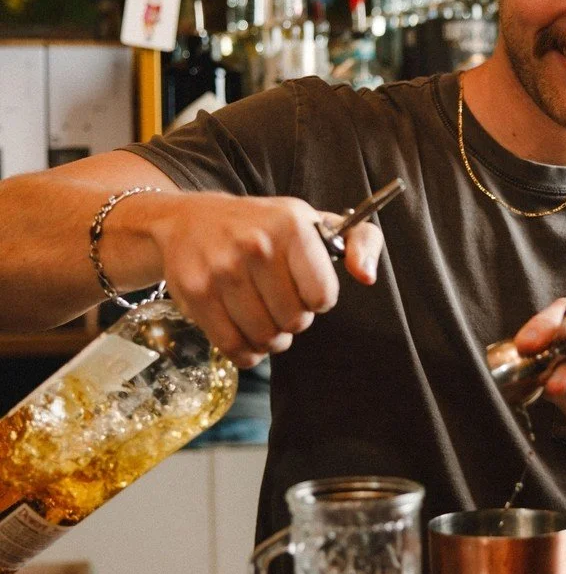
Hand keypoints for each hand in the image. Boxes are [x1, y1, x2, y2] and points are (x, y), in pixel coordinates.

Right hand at [146, 193, 382, 368]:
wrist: (190, 221)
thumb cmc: (265, 226)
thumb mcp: (317, 222)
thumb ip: (361, 241)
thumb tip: (366, 276)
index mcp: (291, 225)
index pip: (322, 296)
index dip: (319, 300)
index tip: (307, 289)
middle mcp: (255, 245)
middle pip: (294, 322)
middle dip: (293, 320)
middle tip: (282, 304)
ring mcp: (222, 269)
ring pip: (264, 338)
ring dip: (270, 338)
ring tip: (265, 319)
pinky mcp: (196, 293)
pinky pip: (232, 346)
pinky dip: (245, 352)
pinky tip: (246, 335)